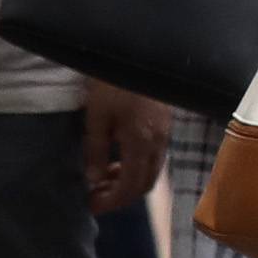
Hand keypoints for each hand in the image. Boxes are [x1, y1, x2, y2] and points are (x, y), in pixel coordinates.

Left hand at [83, 82, 169, 215]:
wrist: (138, 52)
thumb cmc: (112, 82)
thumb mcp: (97, 116)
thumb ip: (96, 150)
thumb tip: (94, 181)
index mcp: (141, 144)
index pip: (130, 187)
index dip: (111, 202)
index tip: (92, 205)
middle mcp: (158, 143)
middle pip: (145, 184)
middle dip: (122, 196)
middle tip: (97, 196)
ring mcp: (165, 134)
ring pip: (152, 171)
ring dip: (130, 181)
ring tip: (105, 177)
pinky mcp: (165, 124)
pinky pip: (155, 157)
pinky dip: (138, 166)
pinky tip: (120, 157)